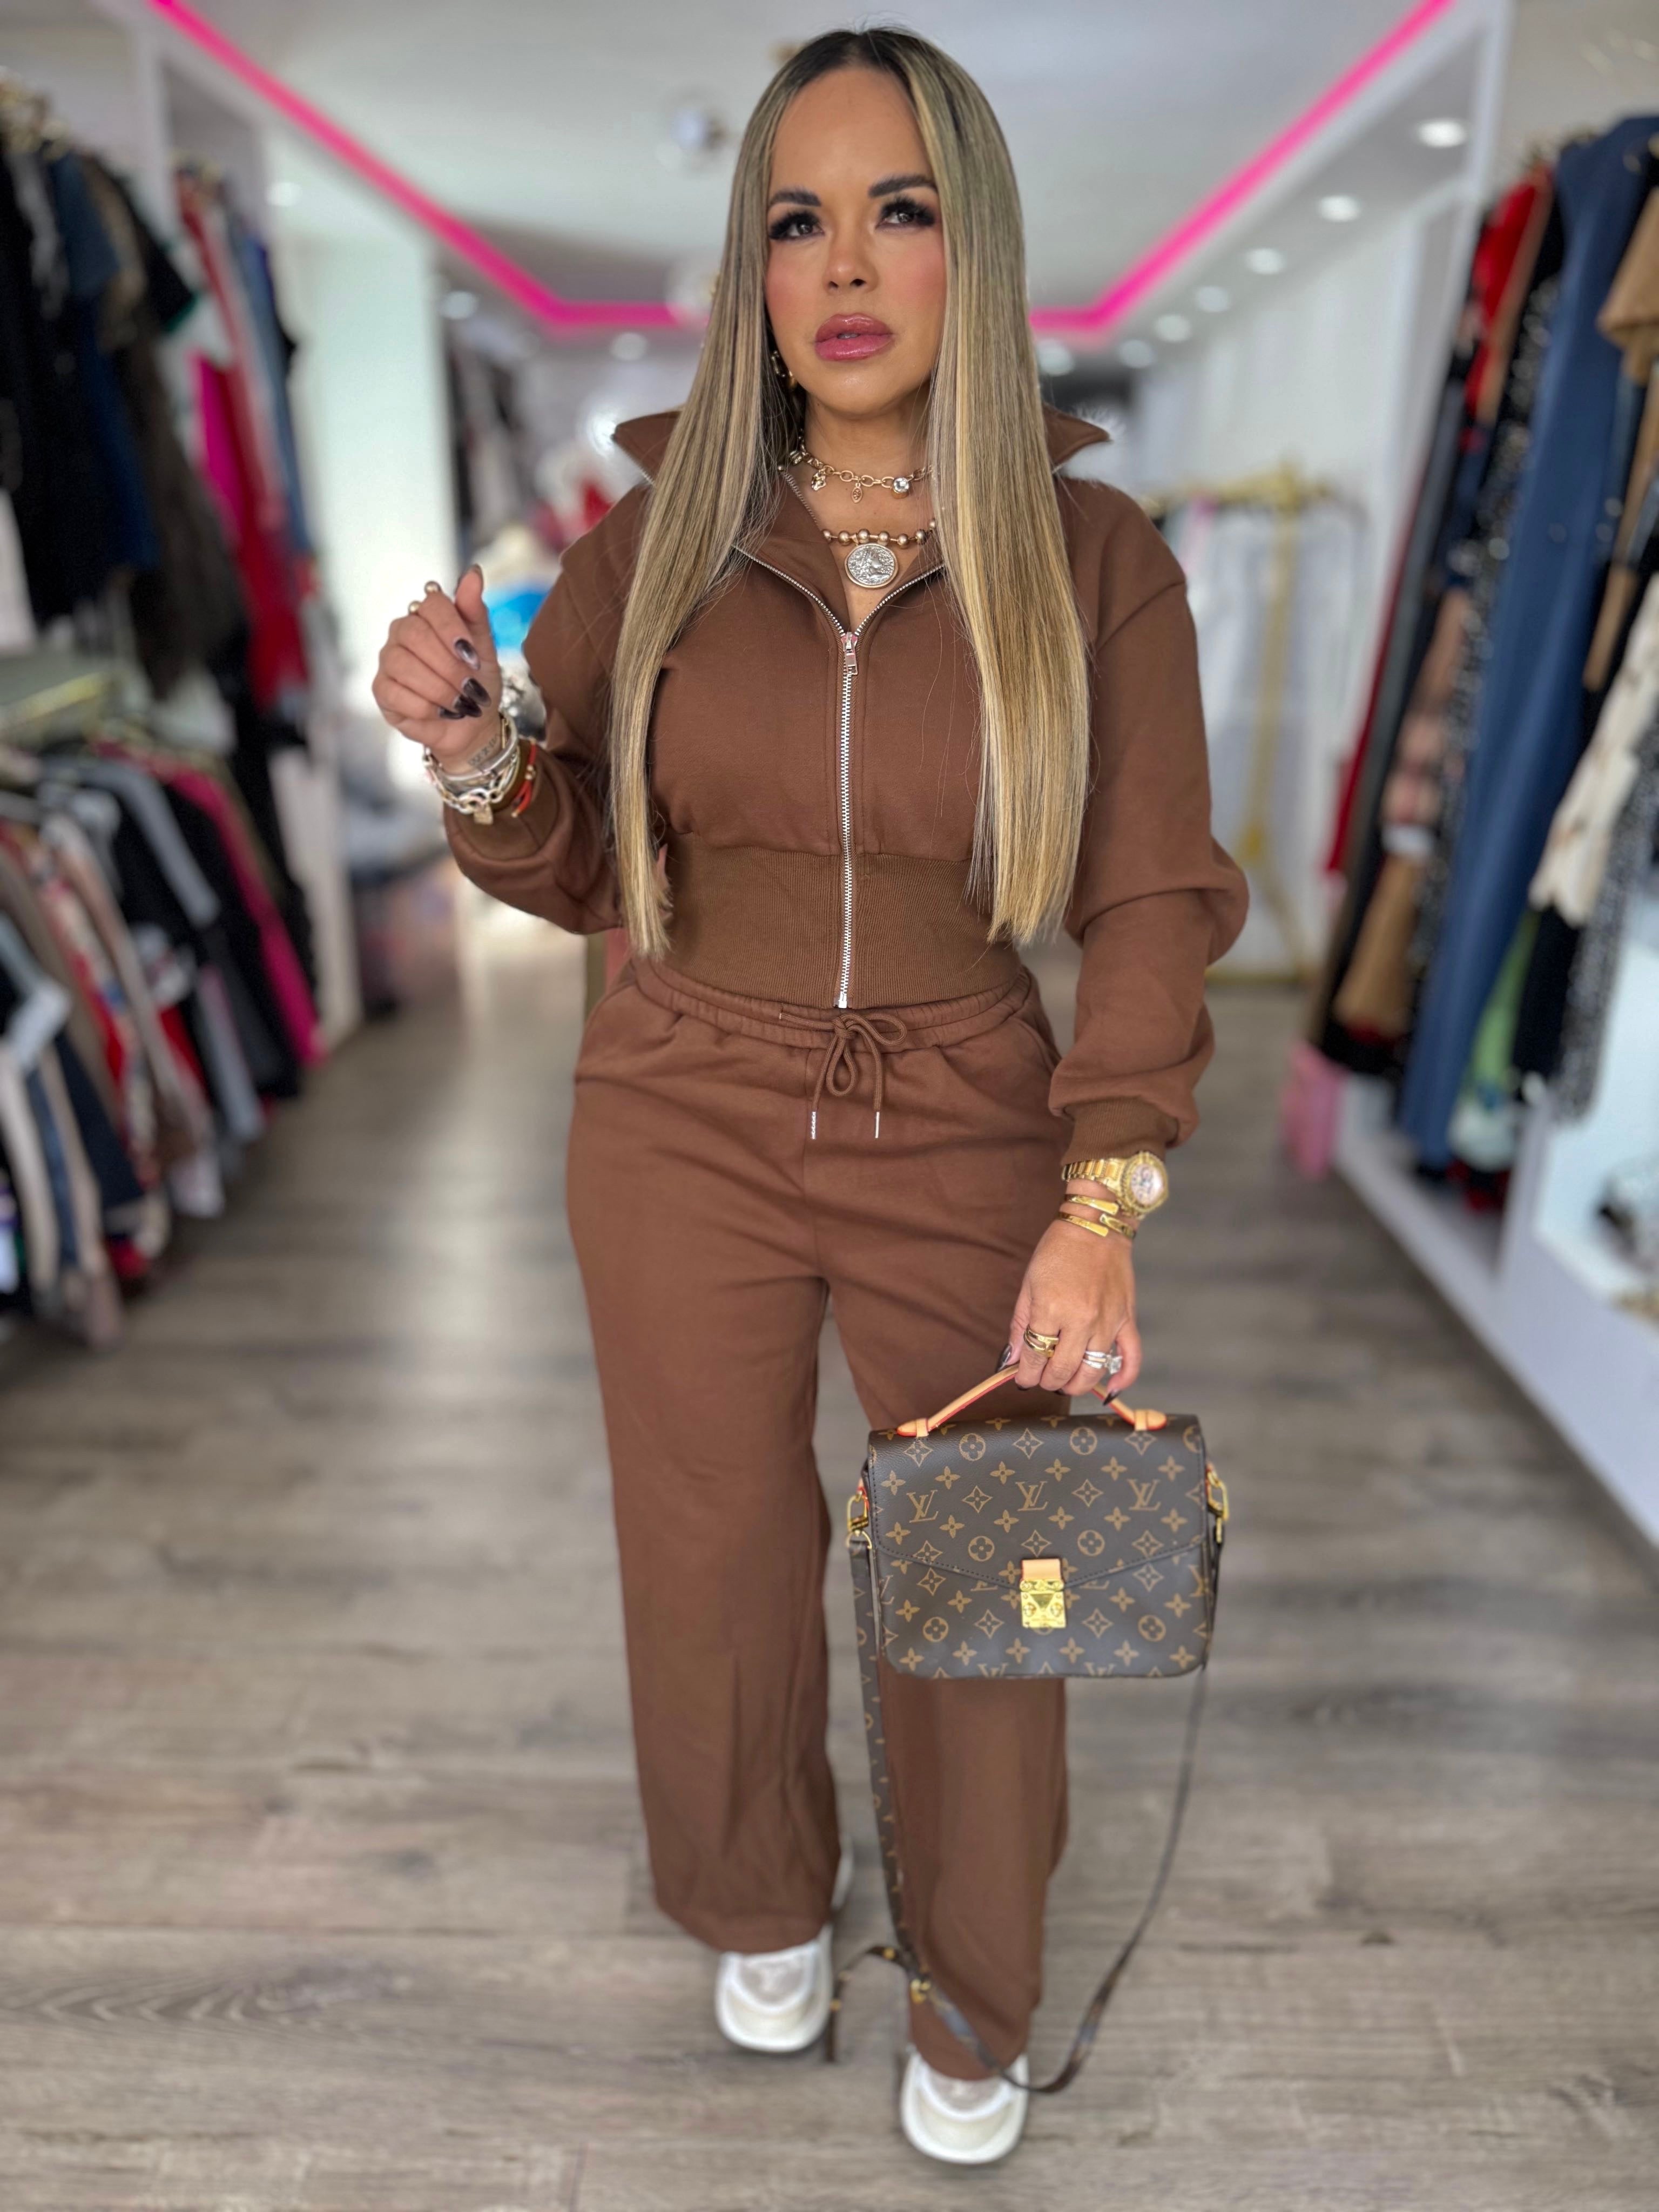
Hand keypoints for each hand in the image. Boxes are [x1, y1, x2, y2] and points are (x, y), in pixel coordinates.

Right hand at [371, 567, 503, 772]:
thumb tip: (474, 571)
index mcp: (427, 615)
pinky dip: (425, 707)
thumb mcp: (485, 647)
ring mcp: (388, 660)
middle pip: (416, 635)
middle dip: (449, 666)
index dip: (453, 630)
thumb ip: (476, 611)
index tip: (474, 657)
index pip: (432, 604)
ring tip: (460, 703)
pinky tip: (440, 712)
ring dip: (439, 689)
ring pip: (404, 665)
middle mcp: (402, 632)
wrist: (473, 724)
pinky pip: (396, 693)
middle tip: (471, 687)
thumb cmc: (477, 680)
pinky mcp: (381, 689)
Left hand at [1006, 1213, 1140, 1399]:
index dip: (1025, 1374)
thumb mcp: (1028, 1284)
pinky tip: (1110, 1390)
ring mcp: (1108, 1322)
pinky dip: (1123, 1378)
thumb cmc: (1058, 1250)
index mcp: (1051, 1308)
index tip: (1021, 1378)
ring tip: (1065, 1382)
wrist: (1097, 1225)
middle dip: (1047, 1381)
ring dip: (1075, 1384)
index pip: (1034, 1357)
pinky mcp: (1127, 1320)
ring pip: (1092, 1371)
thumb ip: (1020, 1324)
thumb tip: (1011, 1358)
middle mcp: (1081, 1320)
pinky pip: (1131, 1357)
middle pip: (1062, 1370)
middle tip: (1041, 1379)